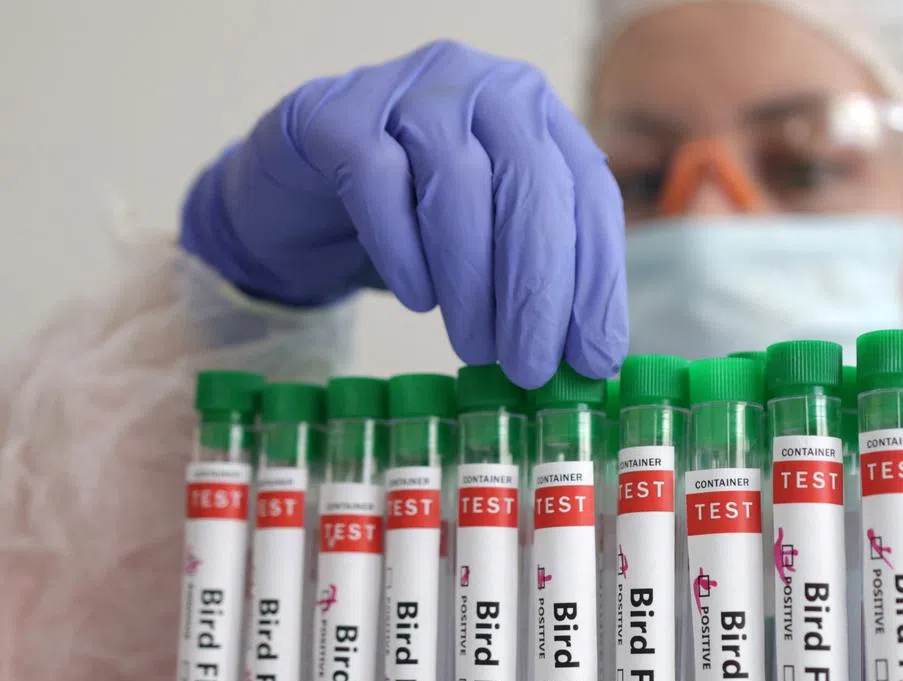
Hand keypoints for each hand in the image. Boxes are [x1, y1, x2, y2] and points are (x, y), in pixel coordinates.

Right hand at [180, 40, 626, 387]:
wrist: (299, 196)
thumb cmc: (413, 224)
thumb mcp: (490, 244)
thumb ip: (539, 279)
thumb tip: (589, 360)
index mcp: (538, 115)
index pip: (588, 192)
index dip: (597, 279)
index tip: (593, 357)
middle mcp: (483, 85)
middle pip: (531, 183)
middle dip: (537, 289)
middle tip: (529, 368)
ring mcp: (408, 89)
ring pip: (457, 182)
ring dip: (472, 282)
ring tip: (476, 349)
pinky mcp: (335, 114)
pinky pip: (378, 183)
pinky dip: (405, 252)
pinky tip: (419, 301)